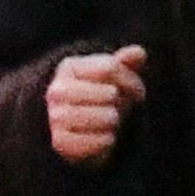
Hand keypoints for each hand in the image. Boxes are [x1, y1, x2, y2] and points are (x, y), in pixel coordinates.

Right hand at [43, 44, 145, 164]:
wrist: (74, 129)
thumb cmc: (98, 96)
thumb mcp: (110, 77)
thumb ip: (125, 63)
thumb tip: (139, 52)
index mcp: (69, 68)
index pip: (110, 68)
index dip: (131, 81)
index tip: (138, 93)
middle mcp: (57, 90)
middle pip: (109, 94)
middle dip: (121, 102)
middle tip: (119, 108)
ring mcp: (55, 116)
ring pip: (101, 116)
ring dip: (113, 120)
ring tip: (112, 121)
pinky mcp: (59, 142)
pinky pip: (92, 142)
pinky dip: (105, 141)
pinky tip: (107, 137)